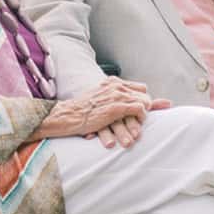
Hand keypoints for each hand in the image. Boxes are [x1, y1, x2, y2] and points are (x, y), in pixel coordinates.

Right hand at [38, 78, 169, 143]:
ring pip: (143, 103)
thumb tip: (135, 107)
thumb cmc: (82, 112)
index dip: (142, 101)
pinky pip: (138, 109)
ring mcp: (116, 95)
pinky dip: (140, 119)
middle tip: (139, 124)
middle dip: (146, 110)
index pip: (141, 88)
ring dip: (142, 118)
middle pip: (144, 95)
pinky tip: (133, 130)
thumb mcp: (100, 101)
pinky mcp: (115, 107)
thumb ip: (116, 100)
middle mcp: (116, 85)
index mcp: (112, 82)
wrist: (66, 116)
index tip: (138, 114)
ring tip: (137, 131)